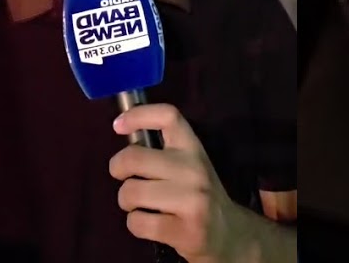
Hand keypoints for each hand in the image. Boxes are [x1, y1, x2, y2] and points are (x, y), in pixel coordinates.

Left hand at [109, 104, 244, 261]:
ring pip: (131, 192)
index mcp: (193, 148)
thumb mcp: (189, 165)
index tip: (118, 125)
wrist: (230, 235)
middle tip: (125, 178)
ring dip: (126, 201)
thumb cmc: (198, 196)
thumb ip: (162, 150)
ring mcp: (192, 201)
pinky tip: (149, 224)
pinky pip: (137, 222)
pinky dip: (135, 224)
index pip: (168, 116)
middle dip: (118, 169)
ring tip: (140, 205)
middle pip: (134, 157)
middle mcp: (193, 170)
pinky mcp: (185, 231)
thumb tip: (121, 128)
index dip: (139, 115)